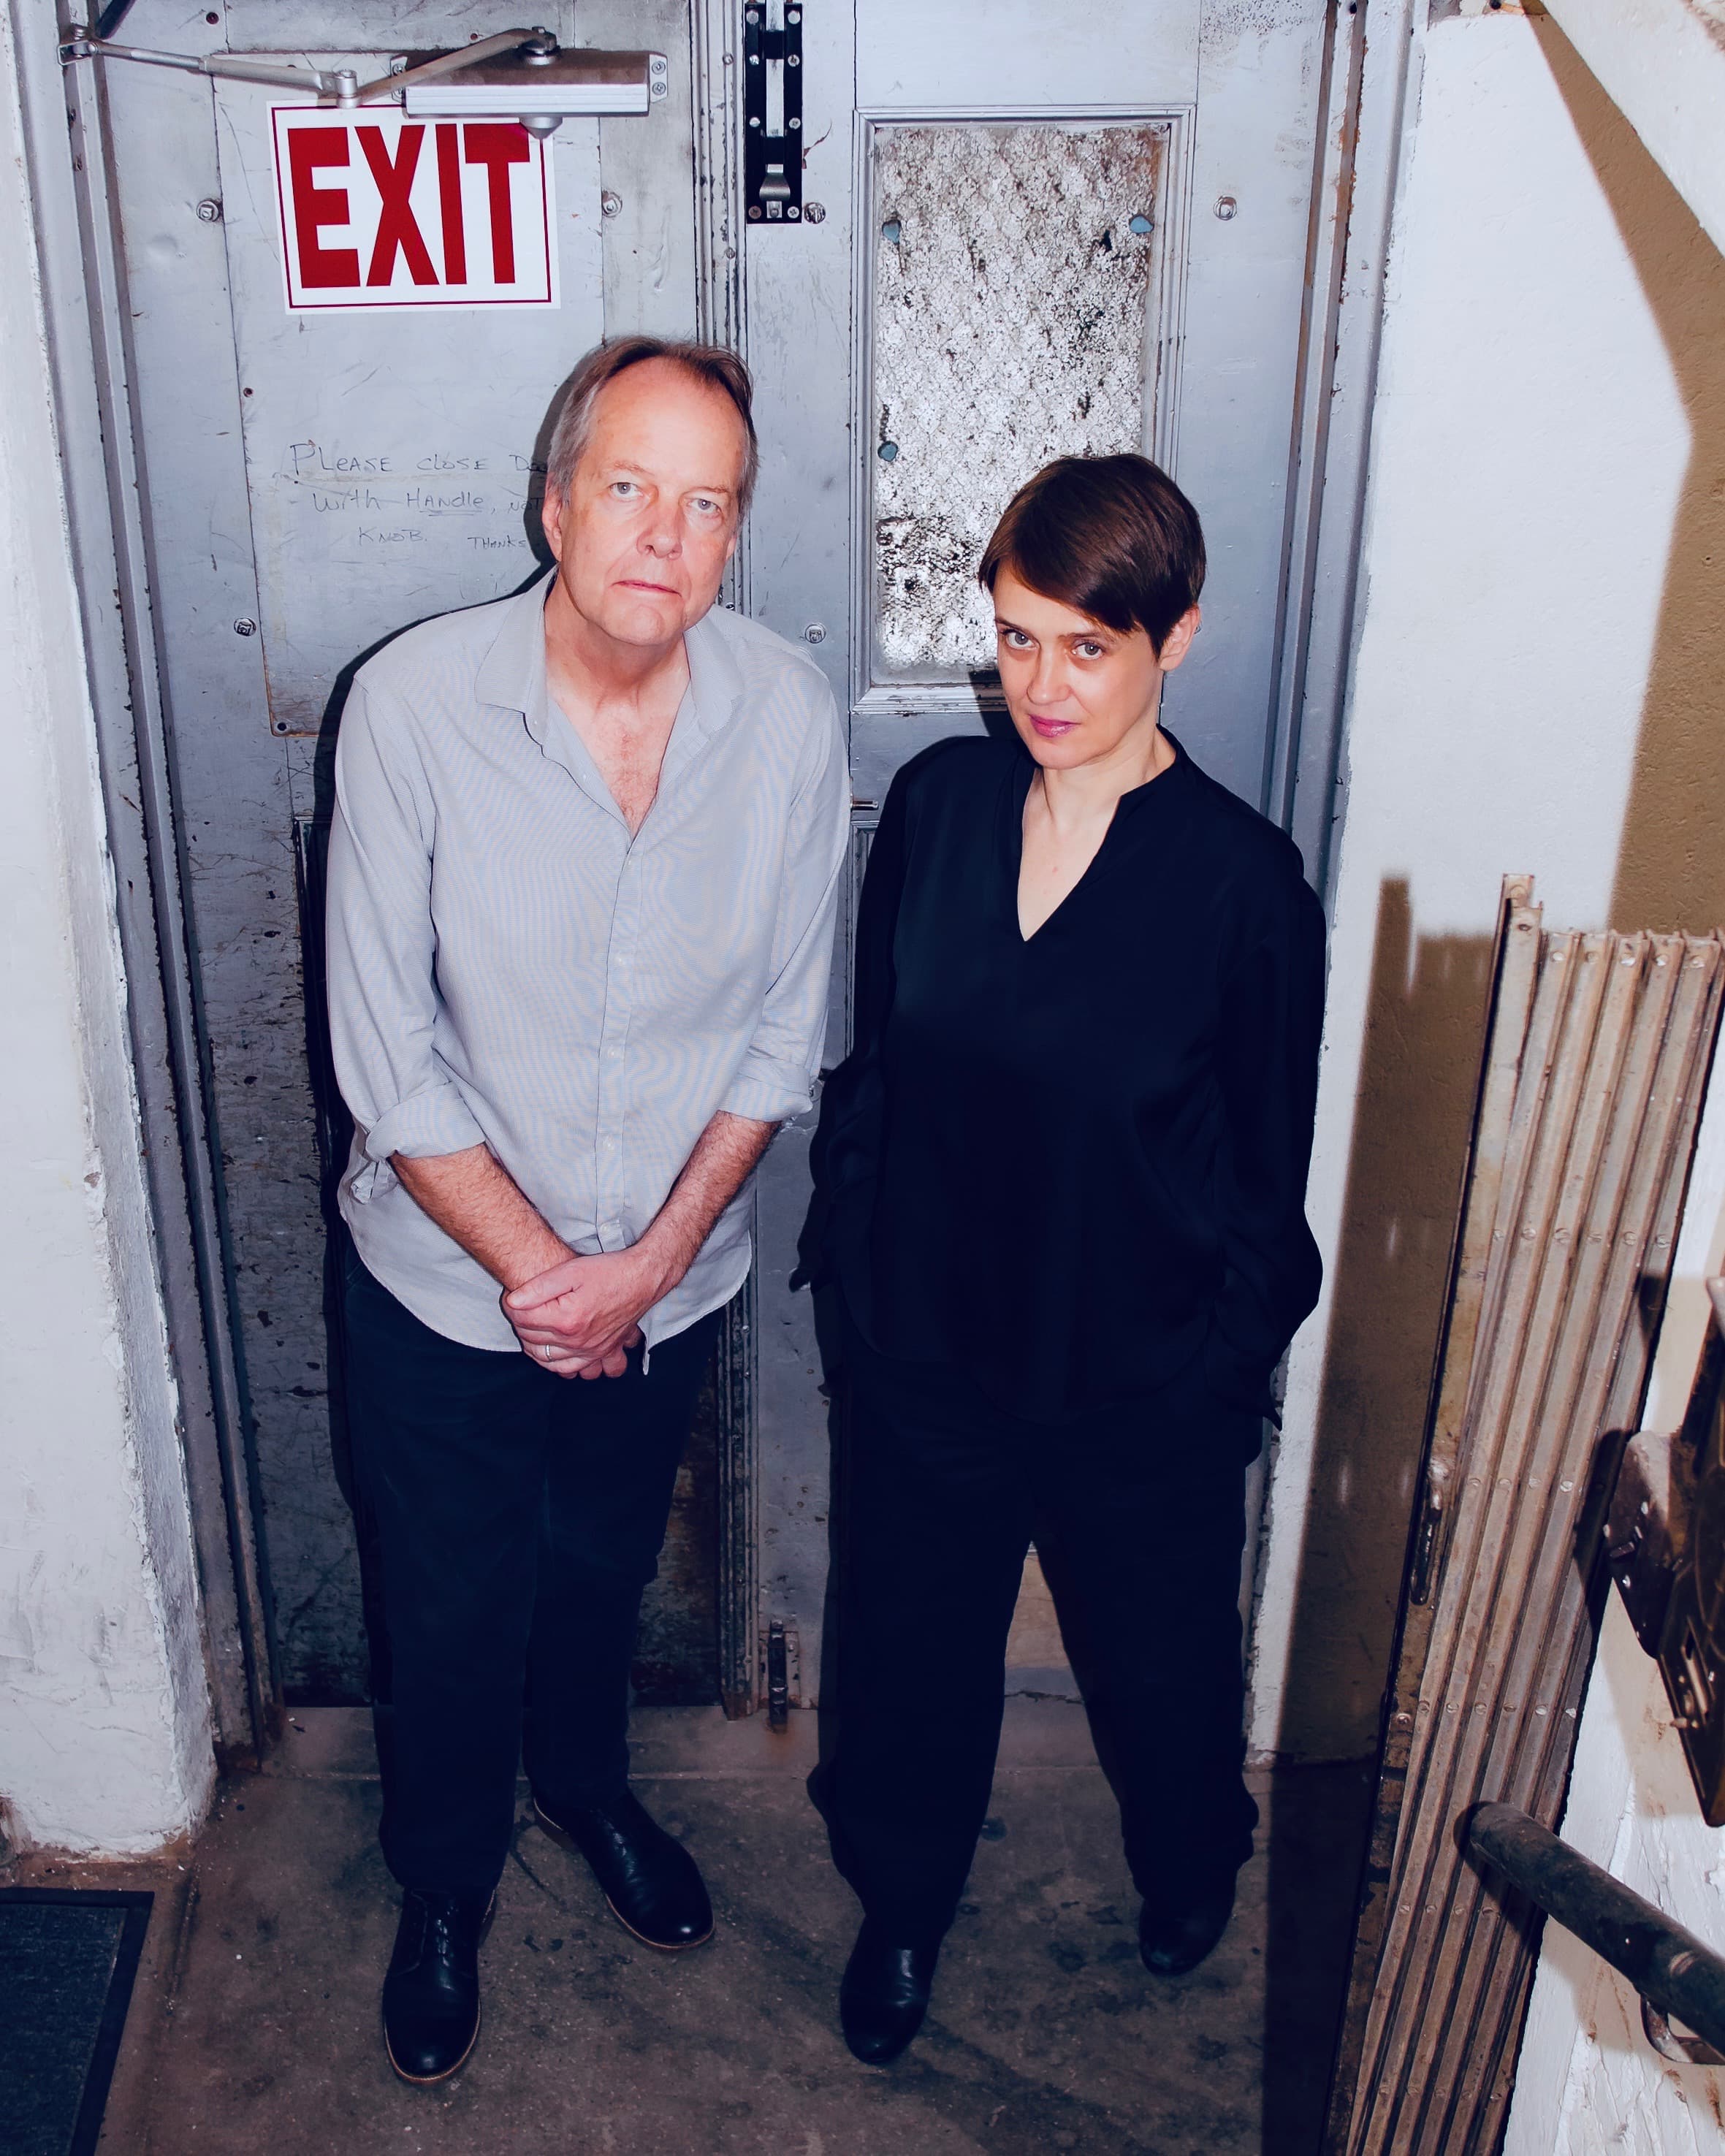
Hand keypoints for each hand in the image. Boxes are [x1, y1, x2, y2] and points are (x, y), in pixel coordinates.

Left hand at [503, 1245, 669, 1380]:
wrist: (643, 1279)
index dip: (511, 1305)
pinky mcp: (600, 1353)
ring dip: (533, 1346)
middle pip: (531, 1339)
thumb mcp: (571, 1270)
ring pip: (547, 1360)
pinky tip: (553, 1353)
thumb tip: (512, 1301)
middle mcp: (577, 1340)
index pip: (522, 1319)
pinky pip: (572, 1370)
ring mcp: (590, 1350)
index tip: (512, 1296)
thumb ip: (539, 1287)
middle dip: (519, 1324)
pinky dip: (556, 1365)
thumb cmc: (609, 1271)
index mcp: (566, 1319)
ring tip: (532, 1329)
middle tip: (521, 1308)